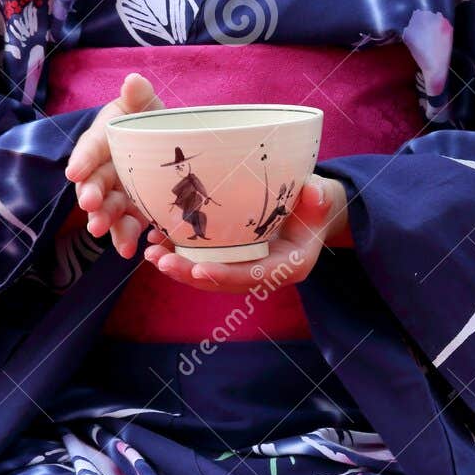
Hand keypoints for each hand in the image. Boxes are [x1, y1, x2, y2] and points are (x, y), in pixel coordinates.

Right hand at [64, 73, 163, 257]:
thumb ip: (139, 98)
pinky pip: (129, 227)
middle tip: (90, 206)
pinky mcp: (133, 213)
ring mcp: (118, 194)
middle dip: (91, 196)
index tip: (73, 172)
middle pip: (94, 184)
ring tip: (107, 236)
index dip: (82, 160)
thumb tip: (133, 81)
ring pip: (108, 210)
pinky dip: (130, 238)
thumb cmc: (151, 122)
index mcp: (104, 140)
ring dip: (106, 223)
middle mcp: (105, 170)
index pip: (90, 149)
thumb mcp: (147, 107)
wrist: (170, 147)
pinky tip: (135, 248)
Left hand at [141, 175, 351, 293]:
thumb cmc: (317, 203)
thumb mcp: (324, 198)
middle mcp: (262, 272)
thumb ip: (320, 198)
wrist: (312, 210)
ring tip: (150, 253)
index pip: (254, 275)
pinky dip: (178, 252)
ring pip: (207, 273)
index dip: (227, 275)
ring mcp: (244, 266)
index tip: (200, 270)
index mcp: (287, 265)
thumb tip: (314, 194)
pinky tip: (155, 241)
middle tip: (160, 261)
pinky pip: (202, 259)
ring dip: (178, 266)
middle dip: (189, 274)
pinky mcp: (231, 256)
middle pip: (222, 280)